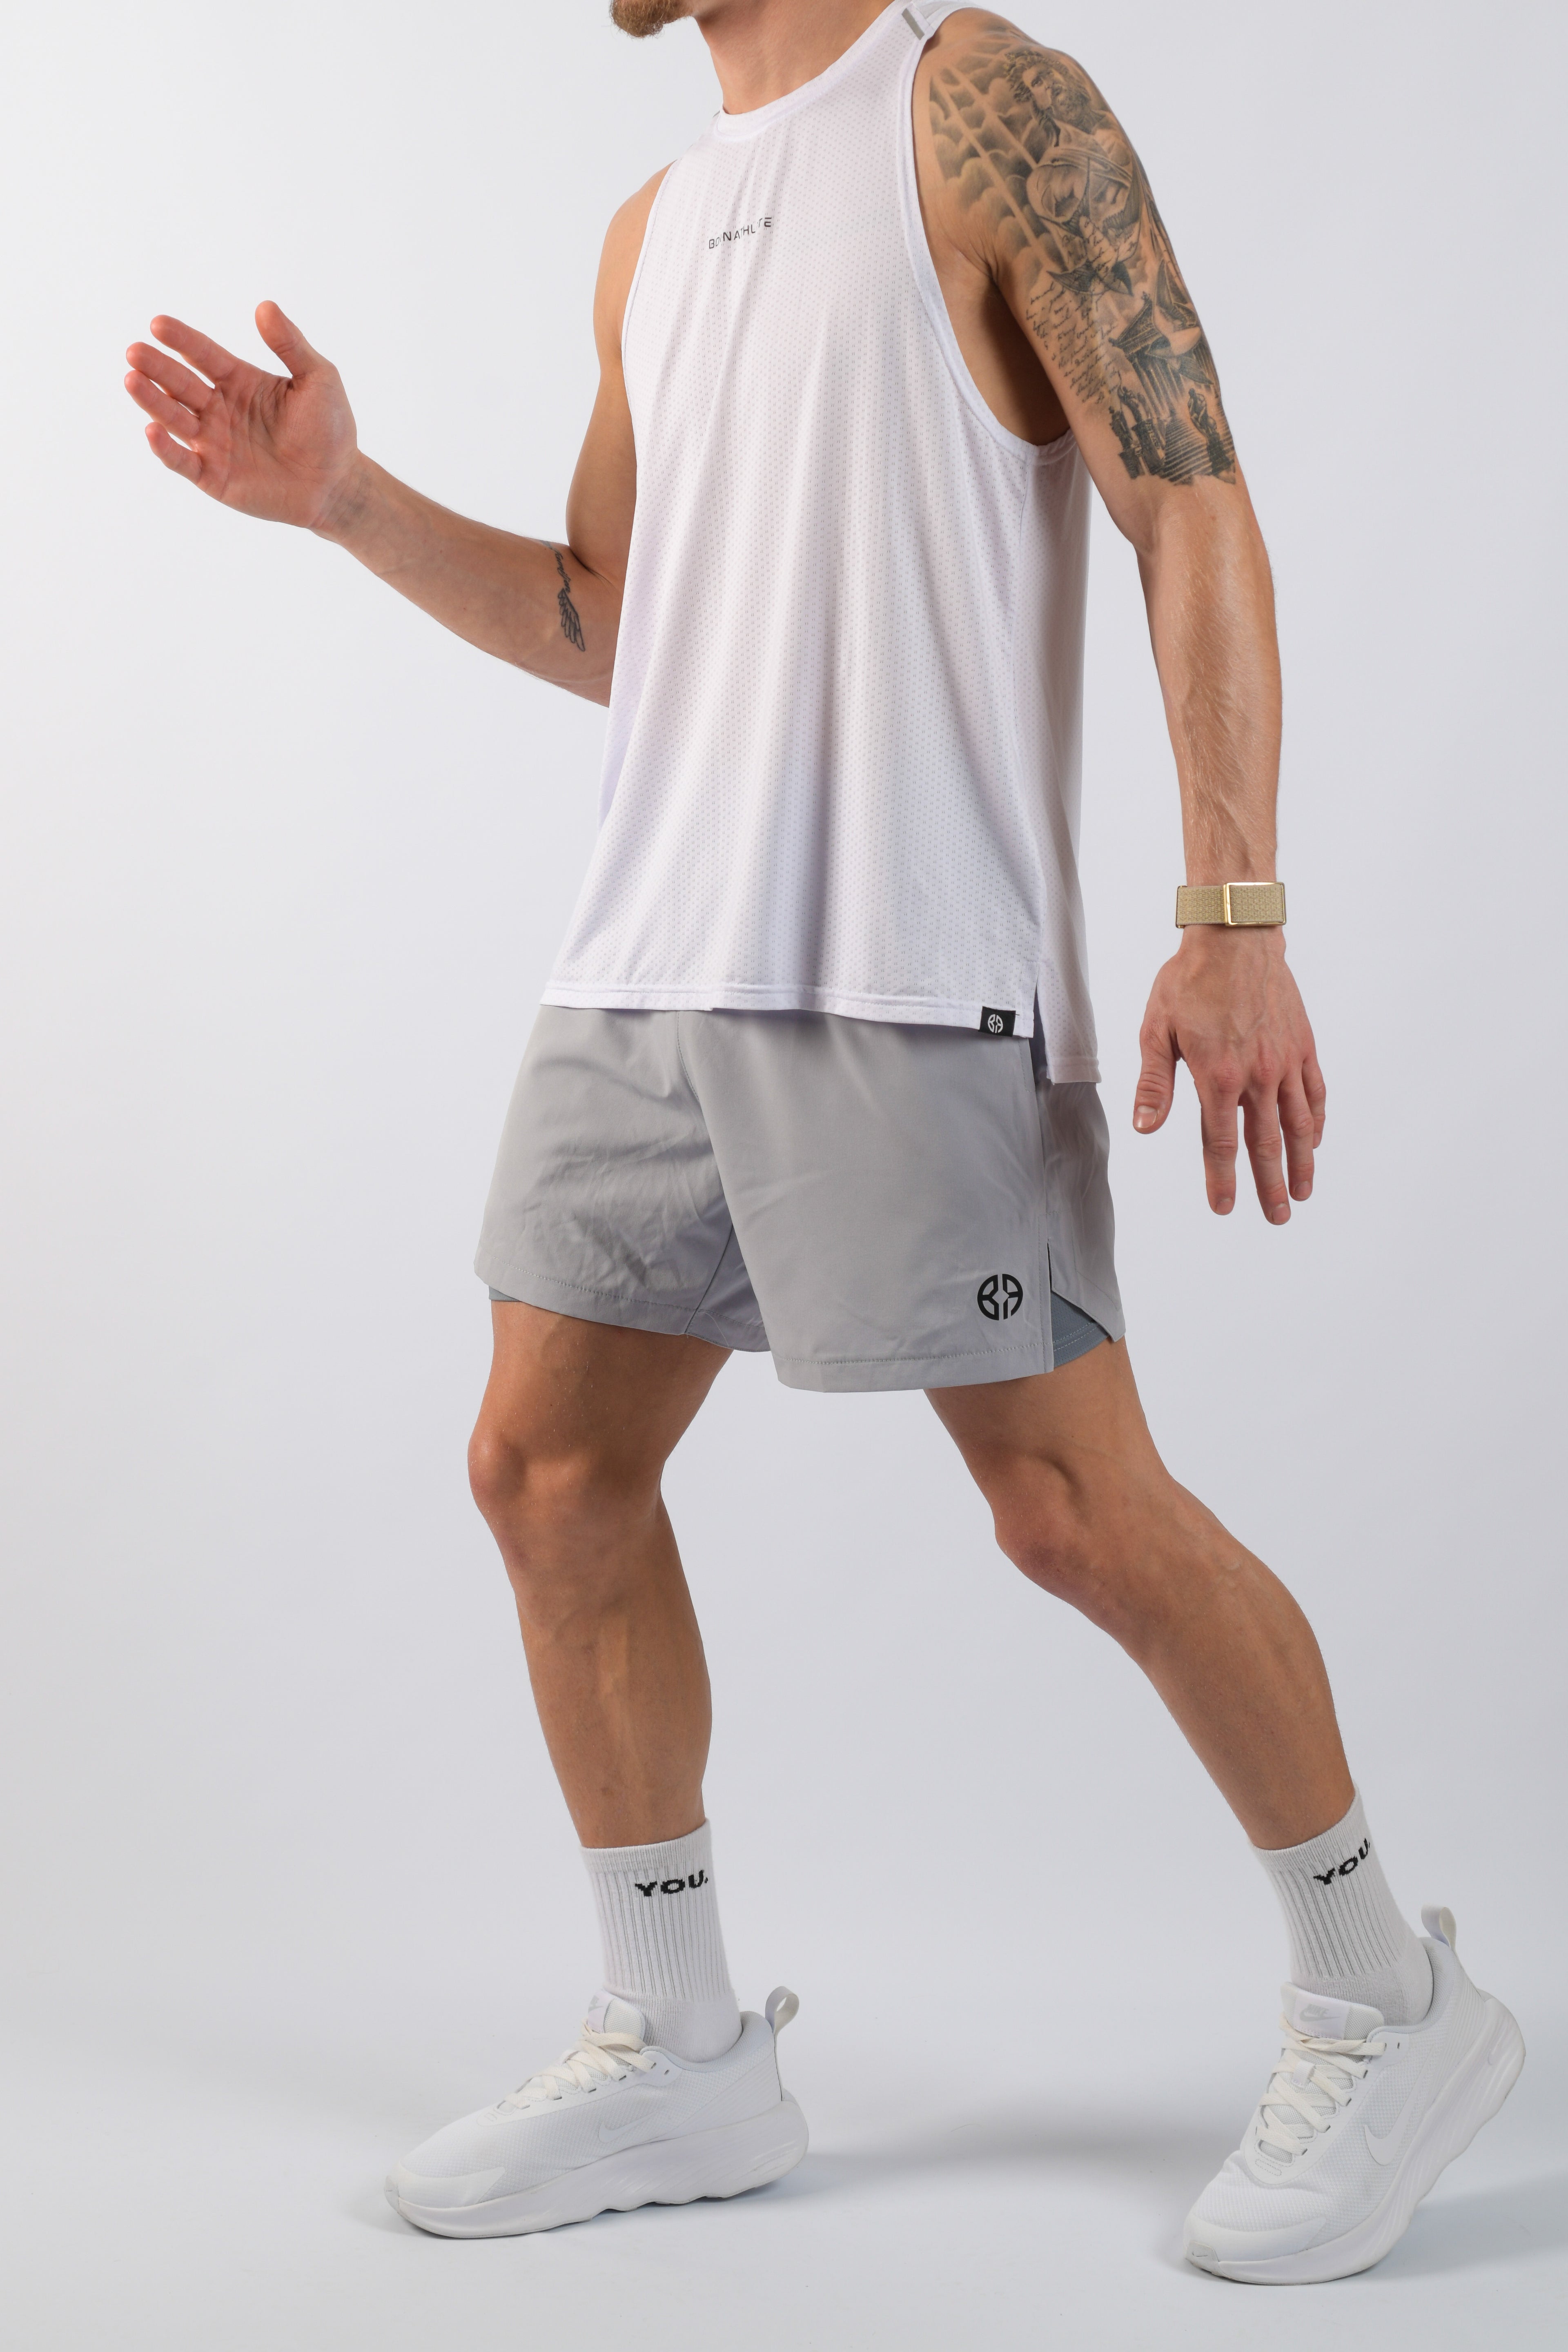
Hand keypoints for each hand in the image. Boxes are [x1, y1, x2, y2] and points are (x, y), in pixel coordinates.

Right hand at [124, 303, 358, 529]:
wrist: (338, 483)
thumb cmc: (330, 429)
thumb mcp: (318, 379)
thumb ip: (291, 345)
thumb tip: (265, 307)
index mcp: (239, 381)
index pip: (203, 355)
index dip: (181, 340)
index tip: (158, 324)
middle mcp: (219, 409)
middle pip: (180, 383)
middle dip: (156, 367)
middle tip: (135, 351)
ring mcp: (214, 443)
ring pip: (174, 418)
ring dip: (152, 400)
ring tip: (131, 380)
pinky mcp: (214, 476)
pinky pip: (183, 462)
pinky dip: (165, 449)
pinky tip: (152, 430)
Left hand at [1133, 928, 1325, 1221]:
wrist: (1235, 937)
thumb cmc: (1190, 981)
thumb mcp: (1156, 1030)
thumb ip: (1153, 1083)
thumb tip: (1145, 1127)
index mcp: (1217, 1076)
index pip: (1219, 1142)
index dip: (1222, 1179)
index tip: (1225, 1207)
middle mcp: (1257, 1075)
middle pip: (1265, 1143)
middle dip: (1270, 1185)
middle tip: (1275, 1217)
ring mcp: (1285, 1061)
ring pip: (1297, 1124)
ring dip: (1301, 1162)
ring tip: (1302, 1192)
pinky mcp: (1302, 1045)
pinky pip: (1314, 1092)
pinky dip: (1316, 1120)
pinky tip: (1314, 1140)